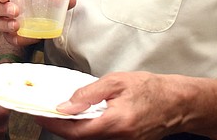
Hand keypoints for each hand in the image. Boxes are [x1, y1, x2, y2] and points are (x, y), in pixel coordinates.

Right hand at [0, 0, 76, 47]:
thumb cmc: (38, 4)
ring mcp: (5, 22)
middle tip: (16, 11)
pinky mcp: (10, 35)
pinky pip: (9, 38)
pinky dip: (15, 38)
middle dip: (4, 9)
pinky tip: (23, 37)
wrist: (39, 19)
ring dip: (7, 24)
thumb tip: (71, 0)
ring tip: (17, 26)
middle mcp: (4, 8)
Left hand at [36, 71, 190, 139]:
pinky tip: (81, 117)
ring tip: (59, 112)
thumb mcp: (116, 82)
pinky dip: (86, 129)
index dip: (53, 125)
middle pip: (79, 138)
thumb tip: (65, 105)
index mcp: (115, 123)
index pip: (75, 131)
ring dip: (72, 128)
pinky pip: (100, 138)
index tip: (38, 115)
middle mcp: (119, 138)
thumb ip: (88, 94)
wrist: (178, 103)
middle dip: (59, 127)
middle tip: (44, 112)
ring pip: (89, 139)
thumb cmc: (151, 88)